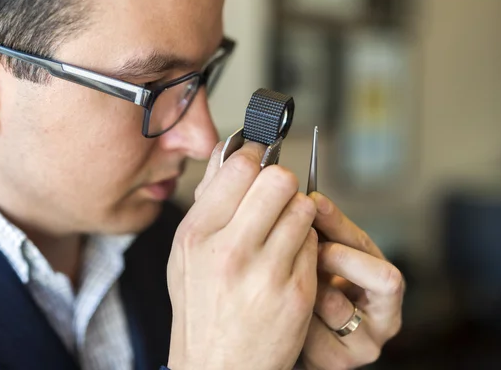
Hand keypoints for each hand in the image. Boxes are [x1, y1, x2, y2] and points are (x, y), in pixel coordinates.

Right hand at [167, 142, 318, 369]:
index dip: (256, 157)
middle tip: (276, 195)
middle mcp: (230, 250)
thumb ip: (208, 200)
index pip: (240, 167)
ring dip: (297, 212)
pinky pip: (313, 242)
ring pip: (303, 208)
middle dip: (282, 182)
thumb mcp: (186, 251)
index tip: (261, 160)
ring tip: (283, 230)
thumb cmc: (201, 304)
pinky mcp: (296, 292)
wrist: (217, 365)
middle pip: (278, 179)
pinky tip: (290, 260)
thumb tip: (230, 152)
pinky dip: (306, 244)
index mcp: (197, 234)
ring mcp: (266, 273)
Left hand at [301, 192, 404, 369]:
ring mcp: (368, 343)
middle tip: (307, 248)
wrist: (297, 340)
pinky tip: (285, 311)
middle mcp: (386, 316)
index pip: (372, 246)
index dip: (341, 222)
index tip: (314, 202)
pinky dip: (295, 318)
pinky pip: (315, 333)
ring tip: (288, 280)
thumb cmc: (314, 292)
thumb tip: (309, 198)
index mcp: (384, 283)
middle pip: (382, 277)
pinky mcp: (342, 362)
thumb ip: (322, 233)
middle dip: (337, 256)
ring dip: (309, 288)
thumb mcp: (323, 259)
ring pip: (338, 304)